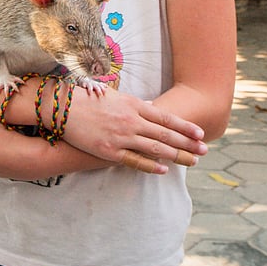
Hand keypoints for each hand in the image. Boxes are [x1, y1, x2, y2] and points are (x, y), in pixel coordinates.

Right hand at [61, 88, 207, 173]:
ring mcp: (121, 136)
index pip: (166, 117)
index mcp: (133, 105)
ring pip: (155, 148)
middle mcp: (130, 121)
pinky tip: (164, 170)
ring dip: (176, 156)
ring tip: (192, 162)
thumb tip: (152, 107)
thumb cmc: (87, 99)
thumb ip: (134, 104)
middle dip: (187, 144)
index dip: (185, 127)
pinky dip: (151, 165)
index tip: (201, 134)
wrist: (62, 108)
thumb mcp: (114, 96)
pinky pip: (134, 160)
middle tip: (204, 151)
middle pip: (166, 134)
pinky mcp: (109, 150)